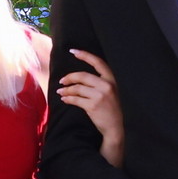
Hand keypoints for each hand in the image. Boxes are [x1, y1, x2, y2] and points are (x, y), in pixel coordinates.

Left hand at [58, 50, 123, 164]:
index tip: (73, 51)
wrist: (116, 127)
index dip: (84, 55)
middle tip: (62, 81)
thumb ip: (101, 82)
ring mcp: (100, 96)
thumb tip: (81, 77)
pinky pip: (76, 100)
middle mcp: (107, 85)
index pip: (98, 62)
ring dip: (66, 90)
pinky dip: (68, 99)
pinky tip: (65, 99)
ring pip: (77, 88)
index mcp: (112, 80)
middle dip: (69, 77)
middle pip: (82, 76)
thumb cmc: (113, 109)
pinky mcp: (93, 106)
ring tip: (61, 92)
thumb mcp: (112, 92)